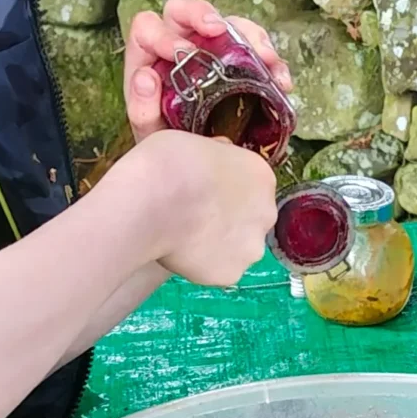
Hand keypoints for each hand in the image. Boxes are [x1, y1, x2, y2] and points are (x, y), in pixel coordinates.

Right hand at [102, 128, 278, 285]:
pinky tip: (180, 252)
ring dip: (218, 244)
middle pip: (249, 219)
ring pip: (237, 248)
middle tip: (195, 216)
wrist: (151, 201)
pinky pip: (218, 270)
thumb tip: (217, 163)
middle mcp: (266, 213)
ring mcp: (251, 248)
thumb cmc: (168, 161)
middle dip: (228, 219)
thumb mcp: (198, 142)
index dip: (226, 188)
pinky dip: (202, 264)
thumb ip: (216, 158)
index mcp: (261, 175)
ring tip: (185, 236)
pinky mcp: (231, 275)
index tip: (204, 190)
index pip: (251, 184)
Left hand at [124, 0, 292, 144]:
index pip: (148, 27)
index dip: (162, 33)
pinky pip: (257, 50)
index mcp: (150, 57)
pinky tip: (282, 82)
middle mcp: (179, 44)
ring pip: (229, 24)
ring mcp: (212, 50)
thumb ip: (142, 109)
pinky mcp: (241, 63)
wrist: (200, 166)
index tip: (181, 52)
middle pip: (184, 10)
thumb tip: (146, 77)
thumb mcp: (152, 135)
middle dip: (202, 13)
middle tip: (218, 29)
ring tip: (267, 59)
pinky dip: (272, 63)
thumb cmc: (170, 146)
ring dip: (250, 36)